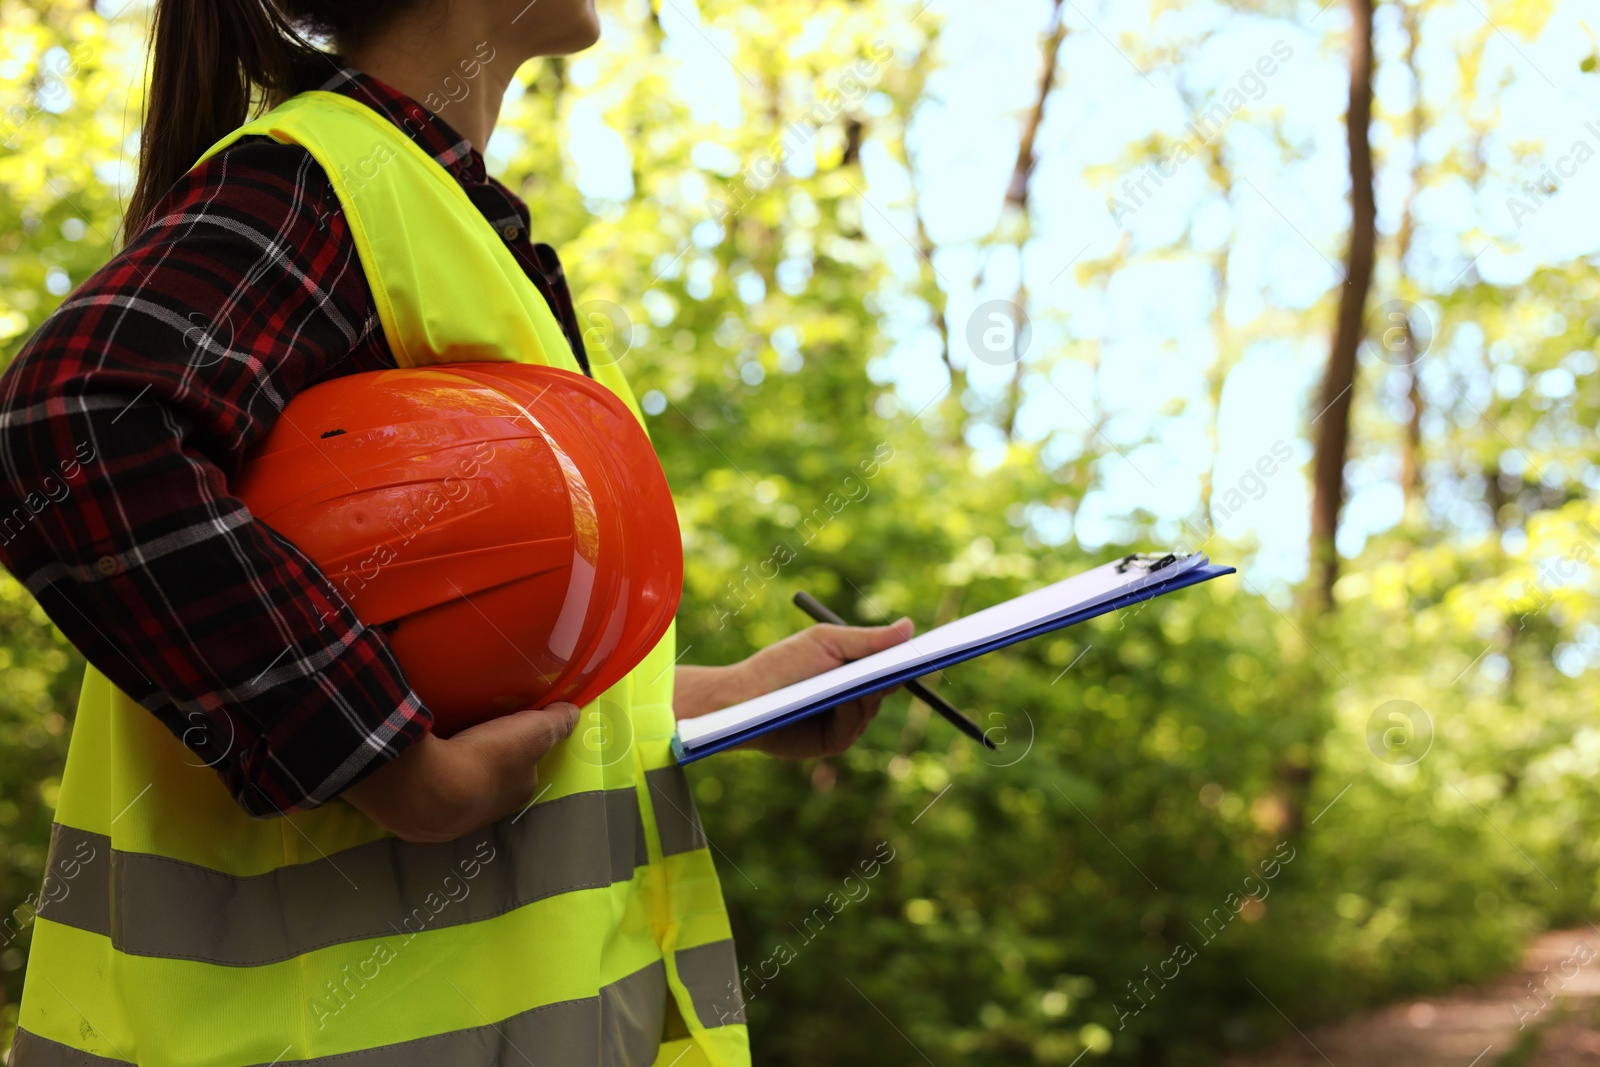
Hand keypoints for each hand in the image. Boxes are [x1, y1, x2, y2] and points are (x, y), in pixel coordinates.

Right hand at [343, 702, 579, 842]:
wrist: (424, 787)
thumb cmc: (486, 759)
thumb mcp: (531, 732)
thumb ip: (555, 723)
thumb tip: (572, 714)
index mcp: (516, 794)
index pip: (525, 768)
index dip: (520, 748)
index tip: (507, 730)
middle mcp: (486, 814)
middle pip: (490, 781)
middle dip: (484, 763)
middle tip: (472, 737)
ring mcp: (448, 820)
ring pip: (455, 789)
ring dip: (451, 772)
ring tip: (442, 747)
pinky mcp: (414, 817)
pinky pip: (424, 790)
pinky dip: (424, 777)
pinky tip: (418, 761)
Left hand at [677, 618, 915, 759]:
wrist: (743, 699)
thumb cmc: (781, 665)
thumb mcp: (827, 642)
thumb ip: (868, 639)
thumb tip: (910, 627)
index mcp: (853, 667)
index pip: (891, 663)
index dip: (912, 658)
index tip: (937, 648)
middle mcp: (853, 695)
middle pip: (889, 686)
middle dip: (897, 675)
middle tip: (908, 665)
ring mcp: (844, 720)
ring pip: (873, 707)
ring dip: (869, 694)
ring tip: (862, 680)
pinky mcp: (833, 741)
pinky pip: (854, 728)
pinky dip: (852, 713)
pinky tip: (843, 701)